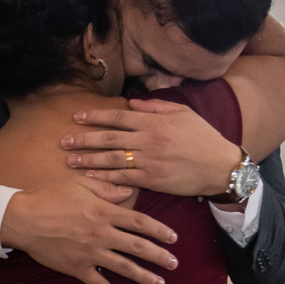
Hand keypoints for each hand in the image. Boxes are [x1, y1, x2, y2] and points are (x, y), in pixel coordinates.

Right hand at [0, 176, 178, 283]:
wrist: (23, 219)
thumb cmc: (49, 197)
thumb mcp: (79, 185)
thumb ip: (107, 188)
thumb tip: (129, 192)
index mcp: (104, 212)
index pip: (140, 222)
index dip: (159, 230)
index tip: (173, 238)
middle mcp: (102, 234)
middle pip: (138, 246)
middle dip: (159, 256)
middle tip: (174, 263)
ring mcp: (90, 253)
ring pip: (124, 267)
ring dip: (145, 276)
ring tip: (160, 283)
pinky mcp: (77, 268)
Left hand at [61, 99, 239, 195]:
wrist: (220, 166)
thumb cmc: (203, 137)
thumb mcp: (183, 113)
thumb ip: (155, 107)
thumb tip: (131, 103)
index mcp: (153, 122)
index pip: (117, 117)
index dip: (95, 117)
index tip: (77, 117)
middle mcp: (148, 140)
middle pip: (109, 138)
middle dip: (84, 140)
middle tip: (64, 141)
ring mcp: (149, 161)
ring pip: (112, 159)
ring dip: (89, 160)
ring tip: (70, 161)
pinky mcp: (152, 180)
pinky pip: (124, 178)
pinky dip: (106, 178)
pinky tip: (90, 178)